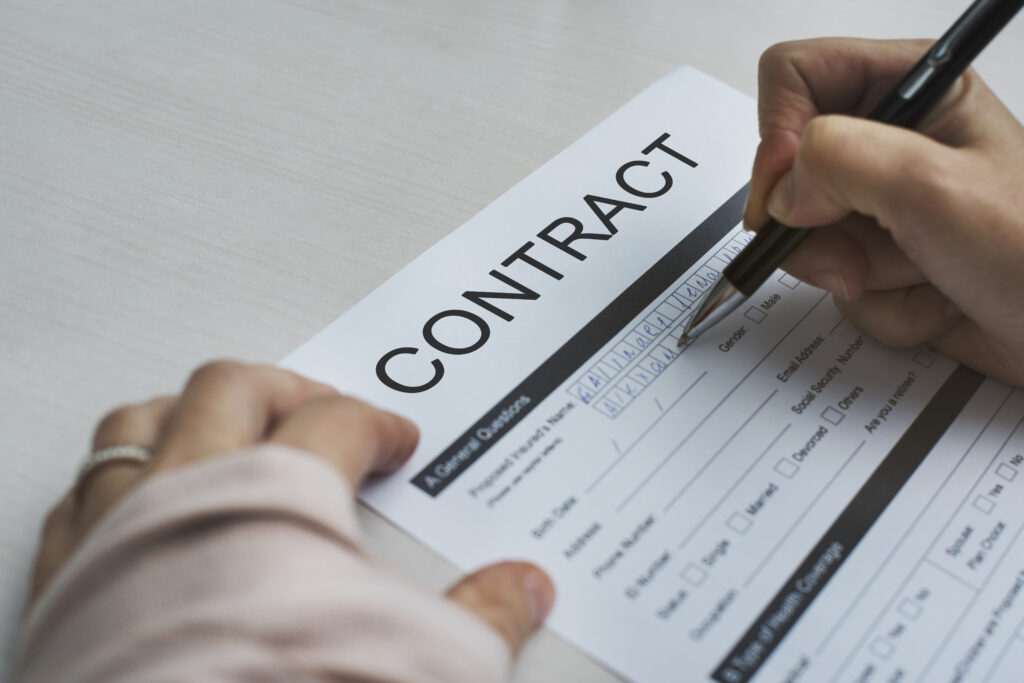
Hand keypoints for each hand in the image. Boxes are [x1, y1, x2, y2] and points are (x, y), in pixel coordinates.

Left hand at [32, 360, 554, 655]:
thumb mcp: (420, 659)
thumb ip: (483, 613)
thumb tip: (523, 589)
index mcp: (278, 492)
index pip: (337, 423)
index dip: (378, 424)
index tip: (396, 441)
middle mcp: (188, 493)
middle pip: (233, 390)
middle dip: (287, 387)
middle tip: (320, 404)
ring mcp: (117, 532)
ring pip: (141, 422)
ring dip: (187, 412)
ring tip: (221, 421)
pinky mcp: (67, 583)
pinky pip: (82, 494)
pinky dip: (116, 480)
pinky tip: (135, 496)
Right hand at [744, 38, 1023, 385]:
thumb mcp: (933, 187)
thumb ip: (840, 161)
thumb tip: (782, 192)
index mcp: (911, 88)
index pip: (794, 76)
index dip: (778, 135)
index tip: (792, 194)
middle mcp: (890, 140)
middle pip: (788, 170)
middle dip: (820, 228)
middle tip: (861, 255)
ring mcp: (883, 203)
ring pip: (808, 236)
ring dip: (859, 274)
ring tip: (922, 275)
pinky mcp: (883, 256)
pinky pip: (837, 281)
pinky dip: (880, 306)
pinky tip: (933, 300)